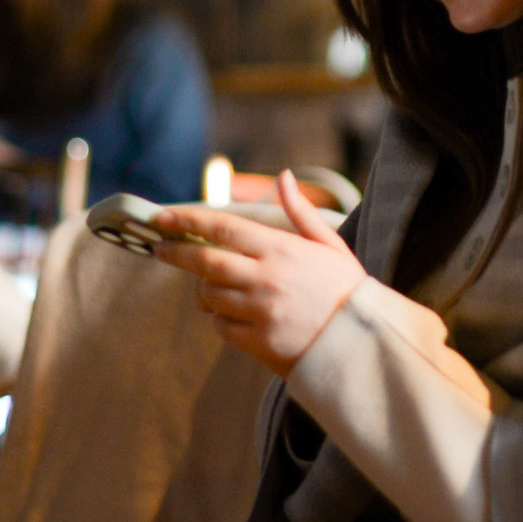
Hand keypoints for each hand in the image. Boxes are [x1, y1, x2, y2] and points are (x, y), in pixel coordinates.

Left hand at [151, 171, 366, 376]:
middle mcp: (267, 278)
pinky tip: (234, 314)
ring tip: (211, 288)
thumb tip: (283, 177)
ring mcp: (261, 312)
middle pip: (206, 261)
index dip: (189, 220)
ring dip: (204, 290)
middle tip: (160, 247)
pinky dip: (221, 319)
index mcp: (283, 250)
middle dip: (176, 252)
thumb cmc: (346, 290)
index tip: (163, 217)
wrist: (362, 344)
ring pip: (210, 296)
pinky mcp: (260, 342)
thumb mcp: (330, 244)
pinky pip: (222, 327)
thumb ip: (301, 211)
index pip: (224, 228)